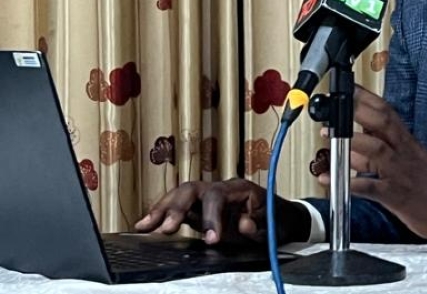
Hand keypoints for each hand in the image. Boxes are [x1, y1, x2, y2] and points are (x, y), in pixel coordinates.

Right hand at [134, 178, 310, 245]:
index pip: (218, 195)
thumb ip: (258, 225)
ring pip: (181, 195)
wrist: (280, 218)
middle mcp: (221, 188)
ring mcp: (208, 198)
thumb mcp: (273, 226)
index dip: (211, 216)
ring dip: (163, 209)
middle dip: (177, 207)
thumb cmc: (276, 220)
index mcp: (240, 189)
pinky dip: (162, 215)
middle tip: (167, 228)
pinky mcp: (200, 210)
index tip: (210, 239)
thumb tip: (243, 224)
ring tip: (145, 226)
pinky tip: (145, 225)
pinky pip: (179, 208)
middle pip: (193, 189)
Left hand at [325, 86, 426, 240]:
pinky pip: (370, 187)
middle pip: (382, 123)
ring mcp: (399, 173)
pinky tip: (329, 179)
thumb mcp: (412, 158)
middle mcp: (404, 153)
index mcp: (407, 142)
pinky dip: (348, 183)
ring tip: (328, 135)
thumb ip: (386, 145)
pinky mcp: (395, 196)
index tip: (349, 87)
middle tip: (335, 103)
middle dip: (358, 110)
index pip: (387, 112)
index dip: (367, 98)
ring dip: (352, 140)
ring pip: (377, 150)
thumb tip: (360, 133)